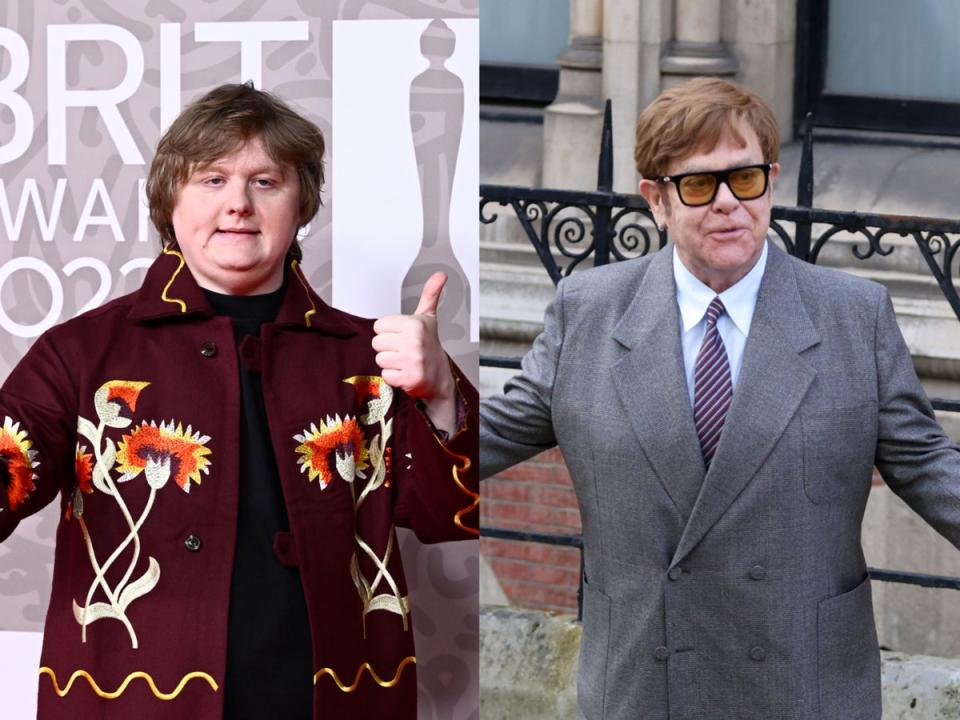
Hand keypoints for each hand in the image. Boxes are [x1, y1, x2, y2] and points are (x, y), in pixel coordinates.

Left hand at [373, 272, 456, 434]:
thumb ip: (430, 294)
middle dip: (387, 348)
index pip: (378, 326)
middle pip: (376, 343)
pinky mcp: (410, 379)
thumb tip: (441, 274)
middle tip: (403, 350)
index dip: (388, 332)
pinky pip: (385, 375)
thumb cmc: (429, 345)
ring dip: (390, 363)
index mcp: (414, 324)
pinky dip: (393, 377)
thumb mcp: (428, 318)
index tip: (402, 336)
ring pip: (379, 359)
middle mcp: (414, 341)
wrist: (440, 377)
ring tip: (404, 362)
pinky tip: (405, 373)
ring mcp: (412, 361)